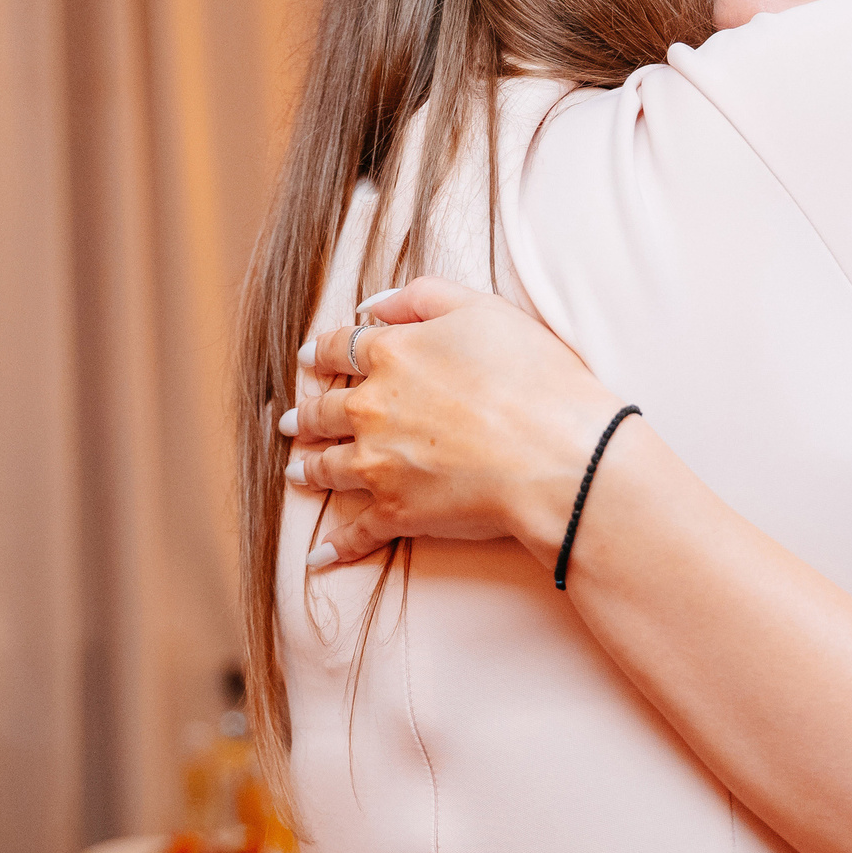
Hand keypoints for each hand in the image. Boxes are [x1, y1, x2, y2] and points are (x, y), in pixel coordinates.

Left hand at [285, 279, 625, 566]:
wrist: (557, 456)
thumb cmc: (533, 377)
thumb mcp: (483, 308)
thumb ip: (423, 297)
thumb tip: (372, 304)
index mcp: (391, 355)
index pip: (340, 349)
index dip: (322, 353)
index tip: (310, 358)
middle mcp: (371, 409)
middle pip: (324, 411)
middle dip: (306, 415)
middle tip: (294, 420)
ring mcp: (378, 464)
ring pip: (329, 467)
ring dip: (309, 469)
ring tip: (298, 472)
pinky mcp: (395, 512)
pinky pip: (356, 532)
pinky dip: (336, 545)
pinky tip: (319, 555)